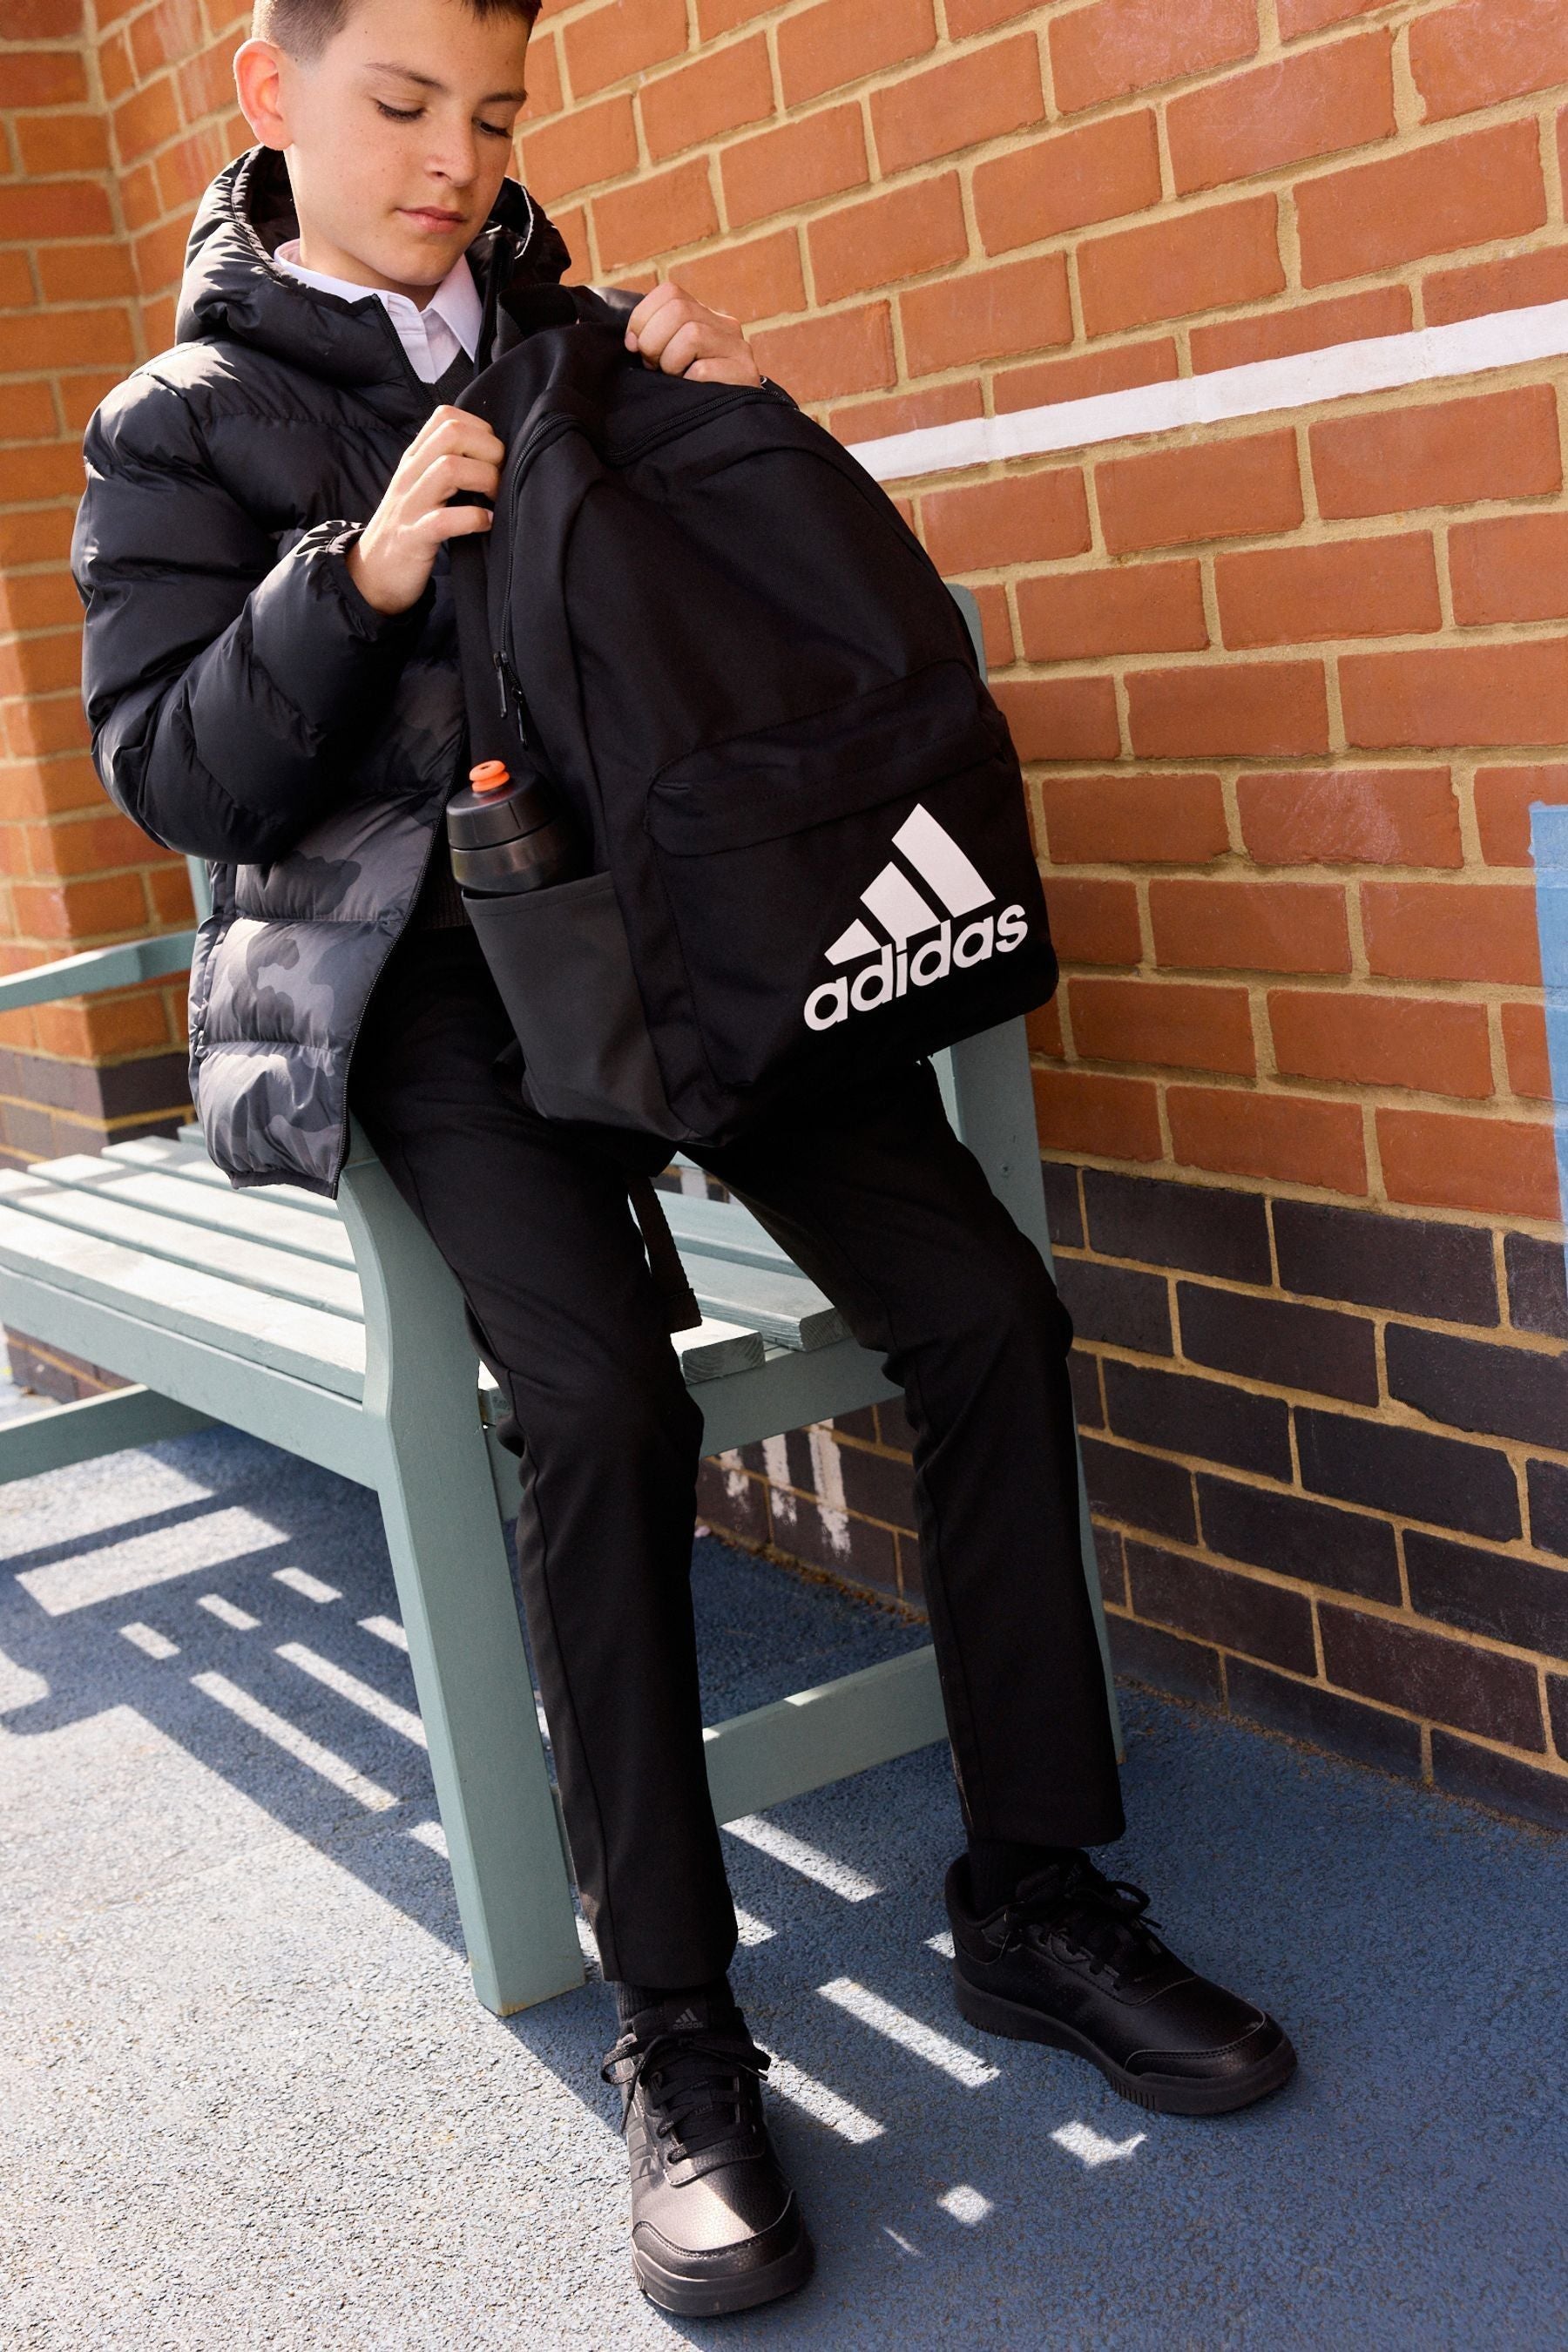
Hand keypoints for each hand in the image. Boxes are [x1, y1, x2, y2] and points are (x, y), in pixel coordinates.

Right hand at [346, 406, 505, 615]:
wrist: (371, 574)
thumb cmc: (408, 530)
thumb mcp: (421, 488)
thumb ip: (445, 465)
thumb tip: (490, 454)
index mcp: (415, 459)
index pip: (447, 416)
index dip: (481, 431)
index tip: (492, 458)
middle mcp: (411, 474)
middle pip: (453, 433)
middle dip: (489, 451)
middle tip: (498, 479)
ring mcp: (410, 505)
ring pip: (449, 468)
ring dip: (484, 480)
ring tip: (494, 500)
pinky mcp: (413, 538)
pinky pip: (445, 520)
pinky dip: (474, 519)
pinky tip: (486, 524)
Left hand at [624, 280, 762, 387]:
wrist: (732, 428)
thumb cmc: (691, 392)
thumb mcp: (672, 357)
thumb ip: (656, 338)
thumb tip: (632, 340)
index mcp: (705, 316)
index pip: (670, 292)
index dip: (642, 316)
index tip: (634, 345)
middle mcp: (725, 326)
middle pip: (678, 309)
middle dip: (653, 340)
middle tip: (653, 366)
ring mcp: (738, 348)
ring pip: (692, 334)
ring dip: (671, 362)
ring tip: (675, 378)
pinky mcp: (745, 373)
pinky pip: (702, 369)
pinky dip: (688, 382)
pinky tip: (691, 391)